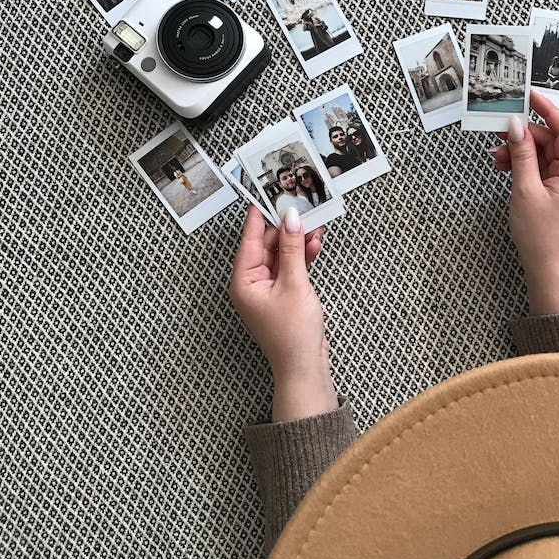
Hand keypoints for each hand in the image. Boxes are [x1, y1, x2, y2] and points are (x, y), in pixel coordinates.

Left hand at [229, 203, 336, 421]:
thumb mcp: (294, 283)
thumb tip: (290, 218)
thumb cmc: (293, 331)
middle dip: (285, 227)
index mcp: (243, 280)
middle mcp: (251, 283)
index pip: (250, 239)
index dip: (259, 215)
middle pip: (266, 245)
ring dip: (296, 241)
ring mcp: (267, 289)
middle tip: (301, 206)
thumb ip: (291, 248)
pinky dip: (301, 257)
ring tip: (315, 224)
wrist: (304, 366)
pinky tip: (314, 244)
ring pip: (281, 255)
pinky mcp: (283, 295)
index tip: (266, 192)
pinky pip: (289, 268)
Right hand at [490, 90, 558, 315]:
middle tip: (498, 133)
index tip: (529, 96)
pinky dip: (520, 165)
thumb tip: (516, 128)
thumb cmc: (541, 235)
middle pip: (549, 140)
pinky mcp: (552, 191)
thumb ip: (521, 155)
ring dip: (518, 151)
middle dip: (523, 135)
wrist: (547, 268)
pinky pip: (537, 168)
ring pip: (540, 154)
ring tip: (496, 158)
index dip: (547, 110)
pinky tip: (503, 167)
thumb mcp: (526, 190)